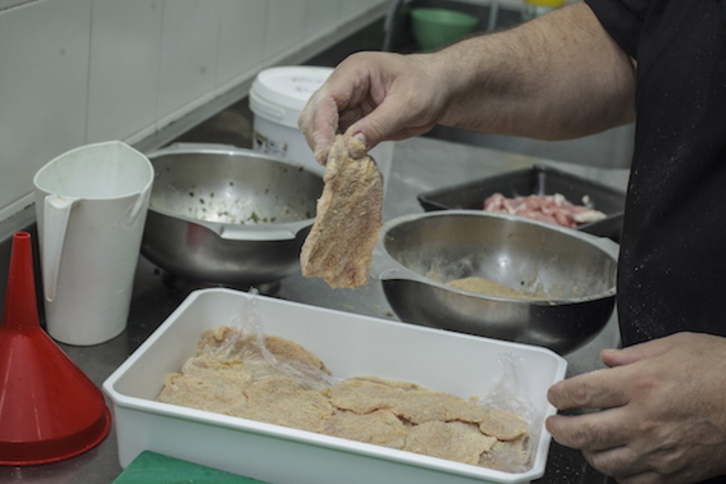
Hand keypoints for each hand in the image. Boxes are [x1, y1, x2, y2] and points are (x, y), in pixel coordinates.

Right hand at [297, 51, 447, 163]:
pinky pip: (339, 139)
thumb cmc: (428, 84)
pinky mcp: (356, 122)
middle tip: (332, 164)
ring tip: (341, 166)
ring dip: (328, 148)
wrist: (441, 90)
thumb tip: (352, 145)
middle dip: (319, 139)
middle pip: (314, 114)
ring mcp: (349, 105)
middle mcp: (346, 87)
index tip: (325, 153)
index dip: (321, 128)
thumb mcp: (407, 105)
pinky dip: (341, 153)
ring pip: (323, 130)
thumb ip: (378, 125)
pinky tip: (349, 163)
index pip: (326, 100)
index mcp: (355, 72)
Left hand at [546, 332, 725, 482]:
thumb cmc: (723, 371)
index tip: (555, 396)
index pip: (580, 393)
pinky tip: (618, 461)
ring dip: (587, 452)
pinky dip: (618, 474)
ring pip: (603, 462)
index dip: (559, 395)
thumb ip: (634, 354)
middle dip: (559, 430)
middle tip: (555, 425)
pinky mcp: (674, 473)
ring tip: (585, 442)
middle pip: (582, 433)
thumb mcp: (676, 346)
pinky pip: (632, 482)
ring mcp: (657, 451)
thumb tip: (608, 360)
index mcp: (639, 384)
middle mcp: (643, 421)